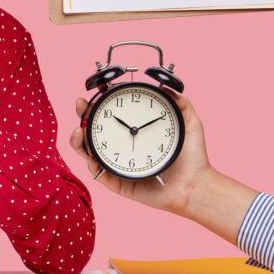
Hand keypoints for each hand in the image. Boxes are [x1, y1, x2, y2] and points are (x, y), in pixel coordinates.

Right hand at [69, 92, 210, 215]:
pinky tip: (89, 152)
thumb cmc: (193, 159)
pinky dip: (90, 162)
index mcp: (137, 133)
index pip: (114, 115)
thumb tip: (167, 87)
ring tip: (78, 129)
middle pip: (95, 130)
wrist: (195, 186)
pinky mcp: (118, 182)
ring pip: (89, 151)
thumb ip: (180, 104)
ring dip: (78, 139)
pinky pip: (98, 173)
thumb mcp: (190, 124)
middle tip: (81, 104)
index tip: (98, 89)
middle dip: (83, 116)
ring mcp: (119, 165)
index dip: (102, 102)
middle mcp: (124, 147)